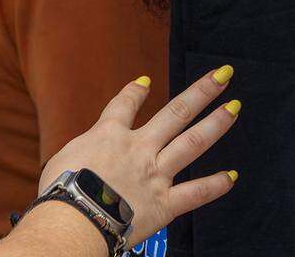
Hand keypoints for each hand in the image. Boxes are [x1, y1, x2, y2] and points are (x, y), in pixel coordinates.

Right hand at [37, 66, 240, 244]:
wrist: (73, 219)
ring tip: (235, 107)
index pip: (123, 107)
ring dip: (216, 124)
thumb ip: (83, 150)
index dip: (134, 93)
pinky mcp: (164, 204)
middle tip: (224, 74)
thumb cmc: (59, 192)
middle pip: (176, 112)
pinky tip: (232, 177)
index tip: (145, 82)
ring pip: (192, 143)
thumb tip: (84, 155)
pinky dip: (215, 186)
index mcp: (110, 136)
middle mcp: (140, 149)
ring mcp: (155, 174)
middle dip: (202, 92)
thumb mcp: (61, 158)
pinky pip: (195, 193)